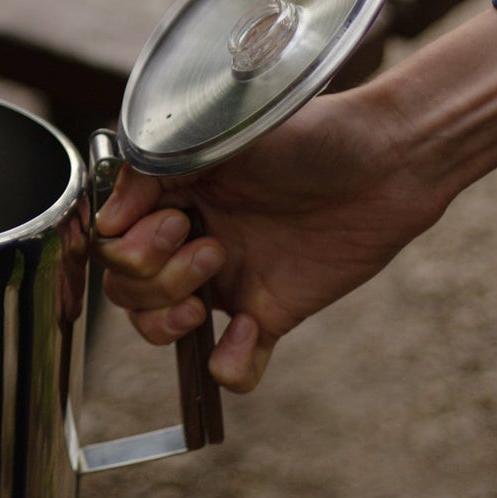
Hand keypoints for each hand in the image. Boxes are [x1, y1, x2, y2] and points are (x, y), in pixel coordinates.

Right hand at [94, 6, 496, 392]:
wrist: (391, 159)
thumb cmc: (311, 132)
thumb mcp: (222, 133)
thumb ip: (156, 168)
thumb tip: (104, 219)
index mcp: (168, 192)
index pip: (109, 238)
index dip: (126, 244)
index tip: (171, 220)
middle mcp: (188, 235)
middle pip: (126, 287)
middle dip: (154, 276)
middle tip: (211, 243)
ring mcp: (225, 278)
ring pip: (159, 326)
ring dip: (170, 319)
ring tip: (216, 282)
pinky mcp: (267, 312)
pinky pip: (230, 365)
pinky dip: (230, 365)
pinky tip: (245, 336)